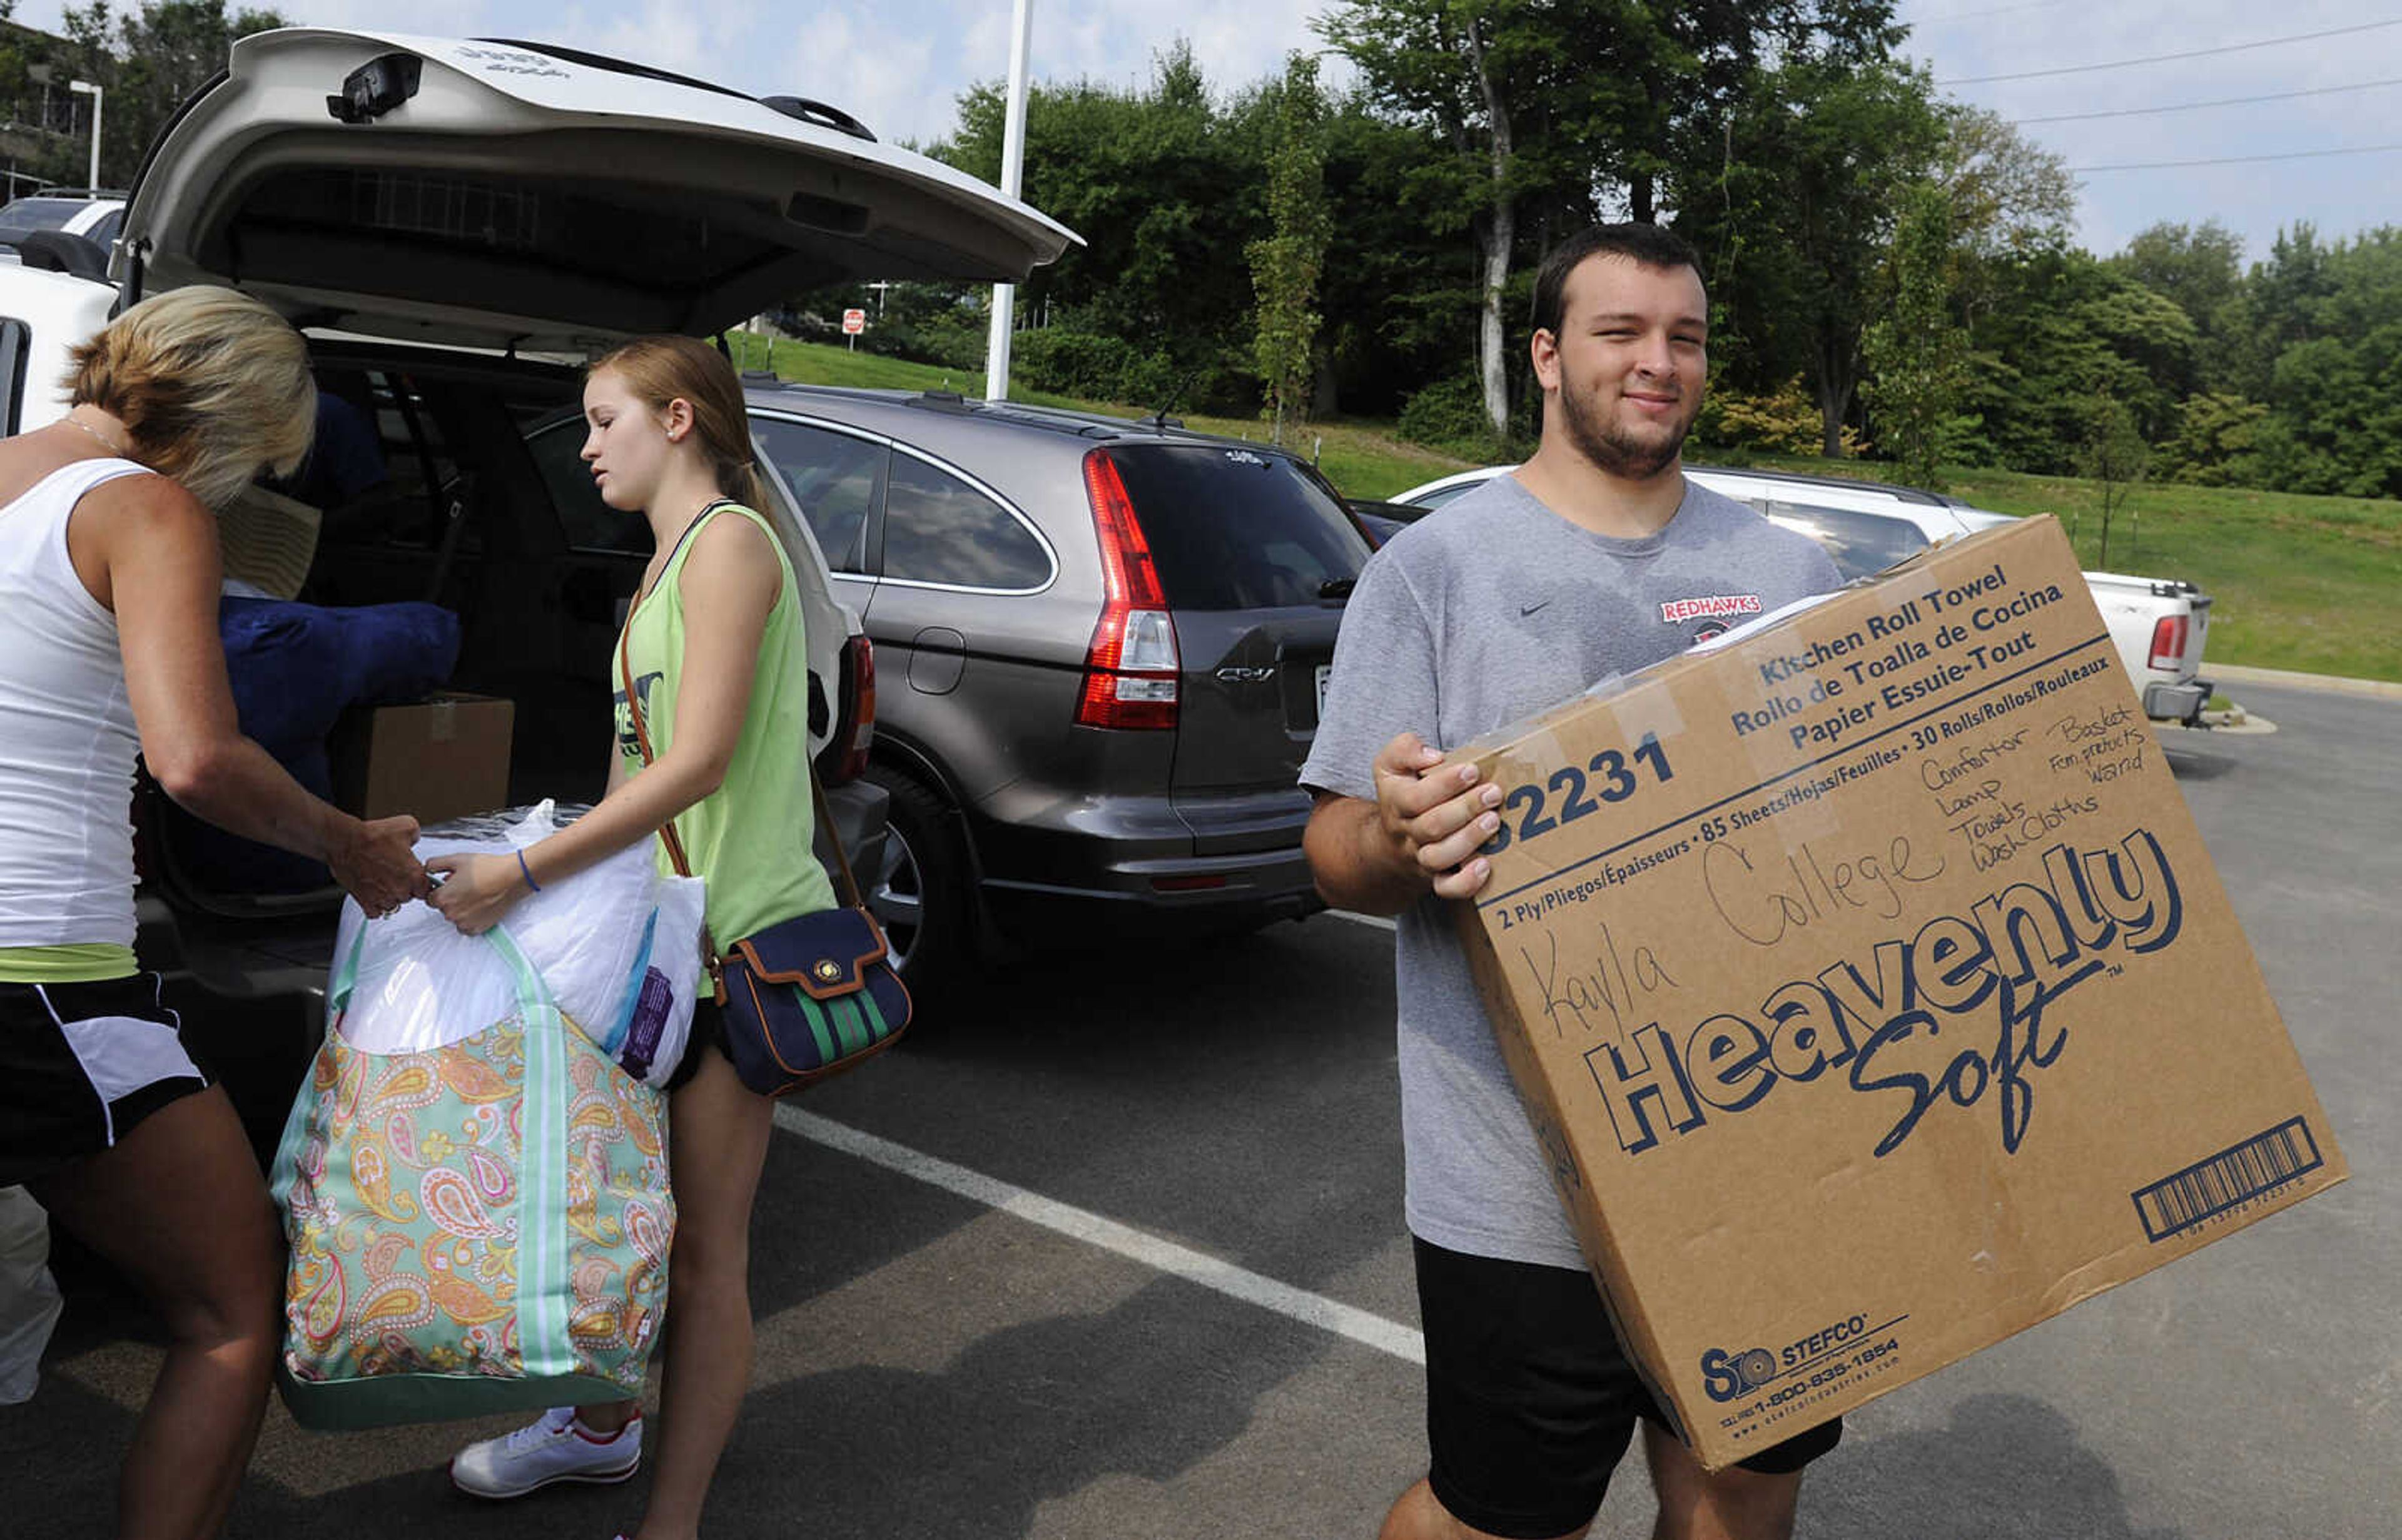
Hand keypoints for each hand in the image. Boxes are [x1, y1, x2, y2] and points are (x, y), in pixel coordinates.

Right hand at [327, 815, 428, 917]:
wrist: (346, 841)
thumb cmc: (373, 835)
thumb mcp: (407, 826)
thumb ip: (416, 836)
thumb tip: (414, 839)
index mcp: (414, 875)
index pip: (426, 889)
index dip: (420, 883)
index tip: (414, 878)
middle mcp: (400, 889)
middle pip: (408, 897)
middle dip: (403, 888)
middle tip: (394, 875)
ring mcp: (383, 898)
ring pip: (392, 905)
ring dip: (389, 897)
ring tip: (382, 883)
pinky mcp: (365, 901)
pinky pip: (375, 912)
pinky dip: (375, 906)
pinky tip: (373, 894)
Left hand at [423, 851, 531, 935]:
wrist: (512, 878)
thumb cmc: (487, 868)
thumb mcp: (457, 859)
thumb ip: (434, 864)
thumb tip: (426, 869)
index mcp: (443, 897)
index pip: (430, 898)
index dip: (439, 890)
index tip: (450, 885)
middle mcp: (451, 913)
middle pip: (443, 908)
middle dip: (450, 898)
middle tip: (466, 887)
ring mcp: (464, 923)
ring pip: (454, 917)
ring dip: (460, 909)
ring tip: (475, 895)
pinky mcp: (477, 929)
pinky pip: (465, 927)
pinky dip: (469, 919)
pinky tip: (478, 906)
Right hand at [1372, 731, 1502, 899]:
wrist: (1391, 841)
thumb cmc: (1402, 794)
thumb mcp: (1391, 764)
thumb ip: (1405, 750)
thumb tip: (1433, 756)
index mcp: (1396, 802)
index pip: (1416, 797)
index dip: (1445, 784)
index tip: (1472, 770)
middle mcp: (1408, 832)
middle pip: (1432, 826)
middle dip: (1466, 808)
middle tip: (1493, 793)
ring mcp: (1422, 858)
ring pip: (1439, 857)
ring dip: (1469, 839)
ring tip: (1493, 821)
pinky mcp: (1437, 877)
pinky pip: (1446, 888)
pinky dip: (1466, 882)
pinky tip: (1485, 865)